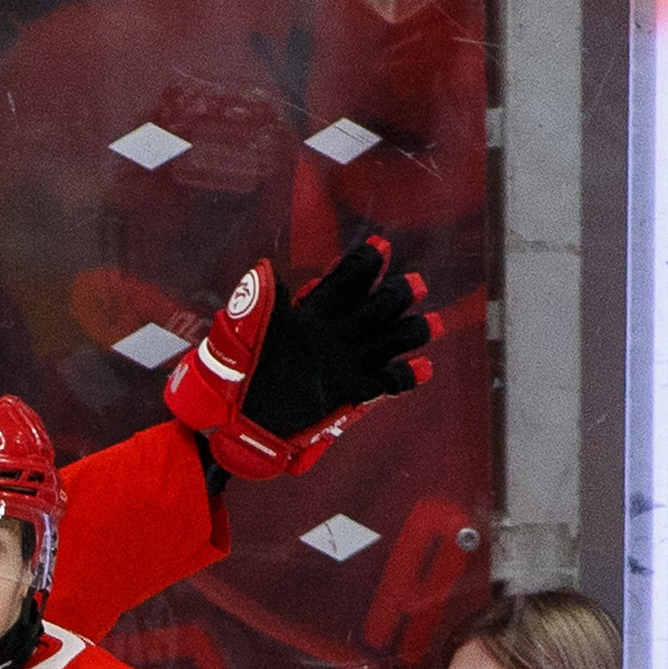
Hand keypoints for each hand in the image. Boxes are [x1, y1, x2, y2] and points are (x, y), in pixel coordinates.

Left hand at [162, 237, 439, 478]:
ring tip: (432, 324)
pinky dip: (404, 376)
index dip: (361, 266)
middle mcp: (332, 336)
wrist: (235, 421)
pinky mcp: (348, 394)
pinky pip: (383, 382)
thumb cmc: (234, 374)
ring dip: (410, 332)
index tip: (381, 247)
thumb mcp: (241, 334)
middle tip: (416, 284)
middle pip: (375, 308)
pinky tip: (423, 368)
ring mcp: (343, 364)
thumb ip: (258, 304)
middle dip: (397, 295)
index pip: (342, 284)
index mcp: (309, 316)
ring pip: (387, 341)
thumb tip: (264, 270)